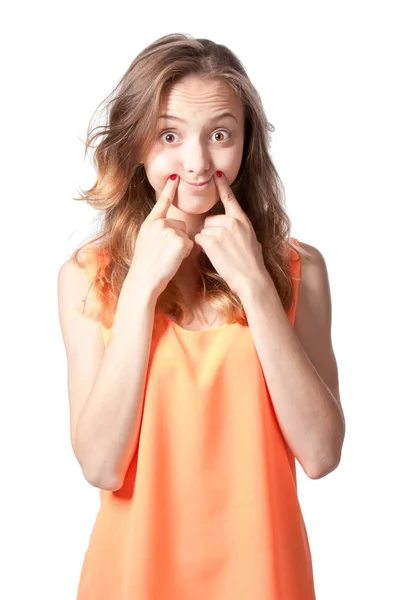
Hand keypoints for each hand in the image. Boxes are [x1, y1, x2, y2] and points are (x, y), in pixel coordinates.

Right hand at [129, 175, 193, 297]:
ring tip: (168, 256)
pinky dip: (185, 253)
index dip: (169, 189)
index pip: (162, 202)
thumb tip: (171, 227)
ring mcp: (169, 231)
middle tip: (165, 252)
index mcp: (150, 222)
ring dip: (182, 246)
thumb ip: (157, 230)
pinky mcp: (180, 240)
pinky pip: (190, 243)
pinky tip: (173, 259)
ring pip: (185, 234)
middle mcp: (159, 223)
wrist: (144, 279)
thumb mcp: (146, 241)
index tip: (175, 177)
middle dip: (178, 237)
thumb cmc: (145, 265)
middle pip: (180, 223)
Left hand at [194, 171, 266, 295]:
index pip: (230, 198)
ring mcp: (221, 229)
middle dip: (211, 231)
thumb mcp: (251, 238)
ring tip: (222, 253)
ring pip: (204, 230)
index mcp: (242, 219)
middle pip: (210, 219)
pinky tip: (215, 255)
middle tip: (223, 247)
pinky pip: (199, 239)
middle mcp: (232, 221)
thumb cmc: (252, 263)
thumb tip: (232, 227)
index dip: (222, 185)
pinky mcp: (211, 240)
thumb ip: (239, 228)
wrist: (251, 277)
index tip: (217, 173)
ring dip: (207, 241)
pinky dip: (203, 248)